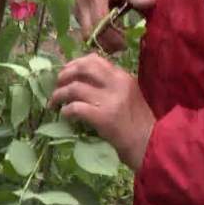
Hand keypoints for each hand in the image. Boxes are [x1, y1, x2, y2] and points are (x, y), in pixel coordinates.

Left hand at [49, 53, 155, 171]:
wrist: (150, 144)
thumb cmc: (138, 122)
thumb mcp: (129, 94)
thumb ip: (111, 84)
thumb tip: (83, 79)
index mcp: (122, 76)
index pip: (95, 60)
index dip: (76, 63)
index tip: (67, 71)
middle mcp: (116, 84)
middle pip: (83, 67)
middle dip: (65, 73)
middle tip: (57, 83)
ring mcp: (109, 100)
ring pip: (74, 88)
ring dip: (59, 94)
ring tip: (54, 102)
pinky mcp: (102, 117)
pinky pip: (75, 108)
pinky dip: (66, 111)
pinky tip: (64, 115)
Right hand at [75, 0, 154, 52]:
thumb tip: (150, 3)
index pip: (100, 20)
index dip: (111, 35)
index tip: (125, 43)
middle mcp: (82, 3)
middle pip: (89, 32)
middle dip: (105, 43)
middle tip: (122, 47)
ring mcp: (77, 10)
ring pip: (86, 35)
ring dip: (101, 43)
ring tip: (118, 43)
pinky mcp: (77, 16)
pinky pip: (86, 33)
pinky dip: (98, 38)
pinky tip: (111, 37)